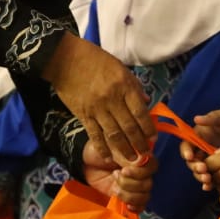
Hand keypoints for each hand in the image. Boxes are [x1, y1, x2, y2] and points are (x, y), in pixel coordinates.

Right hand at [41, 33, 154, 167]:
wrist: (66, 59)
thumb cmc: (95, 60)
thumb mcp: (120, 67)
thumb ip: (134, 86)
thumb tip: (146, 101)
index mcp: (124, 86)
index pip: (140, 112)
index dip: (148, 128)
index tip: (153, 137)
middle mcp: (112, 99)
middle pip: (129, 127)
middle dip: (139, 143)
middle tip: (145, 154)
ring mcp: (97, 109)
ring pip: (114, 134)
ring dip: (124, 149)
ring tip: (132, 159)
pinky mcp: (83, 115)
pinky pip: (95, 135)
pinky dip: (102, 148)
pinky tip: (108, 157)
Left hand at [84, 143, 157, 212]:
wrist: (86, 163)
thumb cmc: (100, 151)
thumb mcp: (112, 148)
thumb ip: (127, 156)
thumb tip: (141, 161)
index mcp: (141, 156)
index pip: (152, 166)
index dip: (139, 172)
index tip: (123, 171)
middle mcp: (142, 171)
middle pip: (148, 184)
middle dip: (129, 183)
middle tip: (115, 175)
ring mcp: (136, 185)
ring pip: (144, 196)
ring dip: (128, 194)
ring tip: (115, 187)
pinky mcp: (130, 195)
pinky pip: (141, 205)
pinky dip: (135, 206)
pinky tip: (126, 204)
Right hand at [180, 107, 219, 191]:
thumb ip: (215, 119)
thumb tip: (196, 119)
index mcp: (204, 134)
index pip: (189, 143)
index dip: (186, 150)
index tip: (190, 156)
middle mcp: (206, 147)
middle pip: (193, 160)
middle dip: (195, 166)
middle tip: (203, 170)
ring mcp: (215, 160)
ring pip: (201, 171)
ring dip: (201, 176)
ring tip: (208, 179)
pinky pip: (213, 177)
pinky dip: (209, 183)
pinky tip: (211, 187)